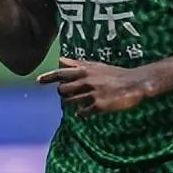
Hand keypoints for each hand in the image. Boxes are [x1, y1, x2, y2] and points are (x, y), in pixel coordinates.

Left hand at [36, 57, 151, 116]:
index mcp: (85, 70)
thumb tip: (60, 59)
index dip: (48, 77)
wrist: (135, 83)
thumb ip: (77, 64)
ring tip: (79, 103)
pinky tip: (85, 112)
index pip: (61, 73)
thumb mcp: (95, 66)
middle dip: (63, 94)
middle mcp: (86, 81)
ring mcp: (92, 93)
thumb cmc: (115, 74)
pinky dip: (81, 113)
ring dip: (71, 104)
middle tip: (71, 95)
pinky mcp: (99, 105)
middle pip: (62, 89)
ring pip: (70, 102)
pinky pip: (82, 112)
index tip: (38, 81)